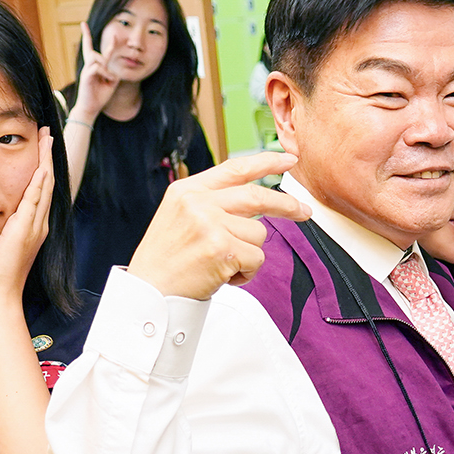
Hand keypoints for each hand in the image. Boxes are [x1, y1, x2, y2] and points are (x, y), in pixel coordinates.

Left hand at [0, 129, 53, 311]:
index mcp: (29, 229)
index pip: (37, 192)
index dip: (39, 169)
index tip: (39, 149)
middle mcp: (37, 225)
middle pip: (46, 184)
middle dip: (48, 158)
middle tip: (49, 133)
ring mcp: (35, 227)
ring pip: (45, 186)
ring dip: (47, 161)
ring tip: (48, 138)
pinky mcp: (27, 229)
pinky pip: (37, 199)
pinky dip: (40, 180)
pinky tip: (42, 164)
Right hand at [73, 22, 120, 121]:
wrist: (90, 109)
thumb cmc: (100, 96)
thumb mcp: (111, 82)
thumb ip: (112, 72)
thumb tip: (112, 68)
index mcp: (93, 67)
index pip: (88, 48)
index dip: (86, 35)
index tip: (82, 23)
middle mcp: (88, 66)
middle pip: (94, 52)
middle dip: (102, 46)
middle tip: (106, 51)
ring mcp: (86, 71)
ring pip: (97, 58)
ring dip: (107, 68)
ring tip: (109, 79)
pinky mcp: (86, 76)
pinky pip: (97, 67)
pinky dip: (106, 73)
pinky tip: (108, 81)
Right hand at [128, 152, 307, 299]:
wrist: (149, 294)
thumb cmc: (166, 262)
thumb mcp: (180, 218)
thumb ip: (211, 204)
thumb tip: (254, 201)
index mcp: (187, 190)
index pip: (234, 168)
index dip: (266, 162)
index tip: (288, 159)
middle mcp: (198, 202)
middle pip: (256, 196)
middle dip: (286, 205)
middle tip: (304, 212)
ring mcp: (210, 224)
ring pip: (258, 233)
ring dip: (248, 254)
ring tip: (221, 265)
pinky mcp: (222, 248)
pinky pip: (256, 258)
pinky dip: (245, 273)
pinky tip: (221, 277)